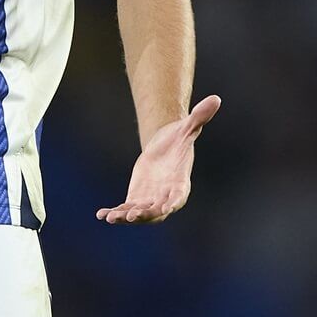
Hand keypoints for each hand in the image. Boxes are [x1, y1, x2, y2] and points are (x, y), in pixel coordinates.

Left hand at [98, 95, 220, 224]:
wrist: (163, 146)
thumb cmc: (178, 139)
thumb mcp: (187, 128)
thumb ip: (199, 118)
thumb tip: (216, 98)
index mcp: (180, 183)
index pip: (178, 197)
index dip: (171, 203)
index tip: (164, 209)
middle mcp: (165, 197)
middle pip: (156, 211)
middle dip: (144, 215)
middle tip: (130, 216)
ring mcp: (150, 200)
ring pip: (138, 214)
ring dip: (125, 217)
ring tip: (109, 218)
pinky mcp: (137, 199)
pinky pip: (125, 209)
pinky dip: (114, 213)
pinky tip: (100, 214)